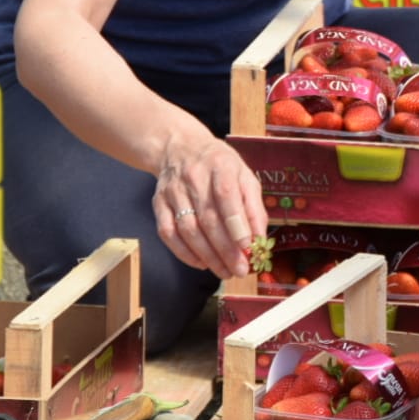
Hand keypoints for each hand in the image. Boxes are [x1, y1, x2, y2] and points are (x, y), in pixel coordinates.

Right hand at [153, 129, 267, 277]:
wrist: (180, 148)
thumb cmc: (220, 166)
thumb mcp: (244, 176)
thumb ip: (254, 207)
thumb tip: (259, 239)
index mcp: (220, 165)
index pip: (227, 196)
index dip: (237, 224)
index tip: (248, 248)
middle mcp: (195, 177)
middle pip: (208, 219)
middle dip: (225, 250)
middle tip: (239, 270)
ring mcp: (173, 191)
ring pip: (188, 229)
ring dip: (207, 256)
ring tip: (224, 271)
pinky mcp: (159, 203)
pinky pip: (168, 233)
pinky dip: (184, 253)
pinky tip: (201, 263)